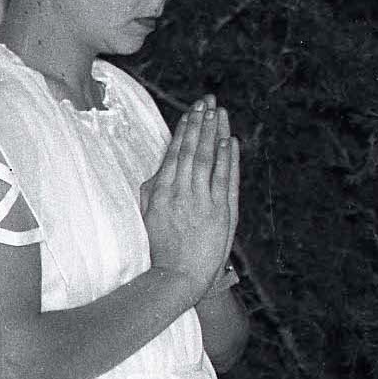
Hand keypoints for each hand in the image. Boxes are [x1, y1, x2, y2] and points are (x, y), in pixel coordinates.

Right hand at [137, 101, 243, 291]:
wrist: (177, 277)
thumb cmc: (160, 249)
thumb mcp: (147, 217)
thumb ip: (150, 192)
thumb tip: (155, 172)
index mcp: (161, 191)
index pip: (174, 152)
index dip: (184, 129)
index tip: (191, 111)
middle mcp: (181, 192)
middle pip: (191, 149)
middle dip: (200, 122)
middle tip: (206, 101)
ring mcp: (201, 201)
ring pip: (207, 158)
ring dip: (213, 133)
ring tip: (218, 112)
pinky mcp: (219, 212)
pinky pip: (224, 179)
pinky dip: (227, 158)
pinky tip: (230, 141)